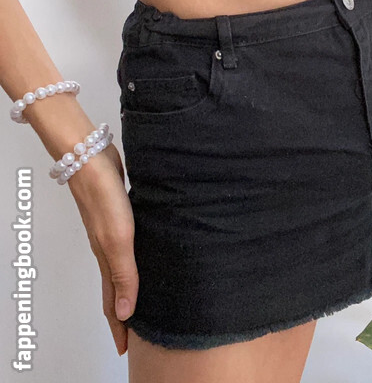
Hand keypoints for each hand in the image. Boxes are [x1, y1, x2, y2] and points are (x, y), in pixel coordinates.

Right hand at [68, 143, 137, 355]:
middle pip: (116, 287)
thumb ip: (124, 273)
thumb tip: (125, 312)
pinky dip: (134, 258)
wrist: (91, 158)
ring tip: (142, 298)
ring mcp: (112, 230)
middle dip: (123, 312)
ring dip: (129, 284)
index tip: (124, 349)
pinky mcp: (120, 212)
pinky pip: (128, 244)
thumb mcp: (118, 239)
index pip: (112, 302)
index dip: (119, 327)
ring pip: (122, 265)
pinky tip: (146, 253)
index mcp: (107, 258)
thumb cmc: (105, 196)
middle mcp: (108, 247)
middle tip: (134, 332)